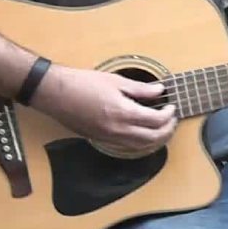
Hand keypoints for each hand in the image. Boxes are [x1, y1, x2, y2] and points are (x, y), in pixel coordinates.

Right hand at [33, 66, 176, 154]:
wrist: (55, 94)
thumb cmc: (82, 83)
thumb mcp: (115, 81)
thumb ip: (140, 89)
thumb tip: (159, 90)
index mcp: (122, 113)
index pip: (155, 121)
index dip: (168, 115)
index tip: (172, 106)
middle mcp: (117, 130)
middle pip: (152, 139)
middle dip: (167, 131)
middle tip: (172, 120)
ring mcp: (108, 138)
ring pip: (140, 147)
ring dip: (156, 140)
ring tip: (163, 128)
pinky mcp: (100, 139)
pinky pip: (126, 147)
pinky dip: (140, 143)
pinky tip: (143, 133)